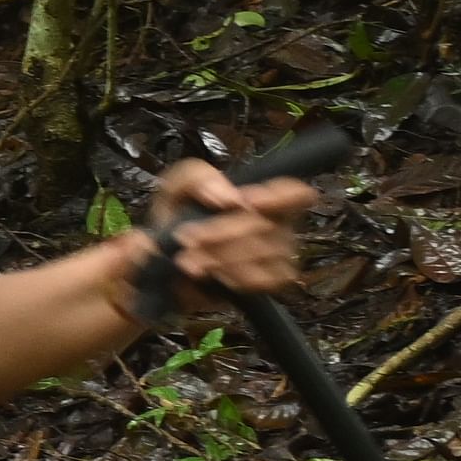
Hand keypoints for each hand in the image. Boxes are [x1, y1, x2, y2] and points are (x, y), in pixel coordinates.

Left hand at [139, 156, 319, 307]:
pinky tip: (213, 275)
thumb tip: (229, 198)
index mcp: (260, 195)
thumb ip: (197, 178)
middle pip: (268, 226)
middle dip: (222, 233)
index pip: (295, 193)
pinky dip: (236, 278)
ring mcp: (280, 254)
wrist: (165, 260)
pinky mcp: (273, 281)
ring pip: (266, 254)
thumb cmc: (178, 217)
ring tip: (187, 261)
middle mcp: (277, 223)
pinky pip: (268, 279)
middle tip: (187, 239)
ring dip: (222, 258)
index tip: (246, 203)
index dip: (279, 197)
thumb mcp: (176, 188)